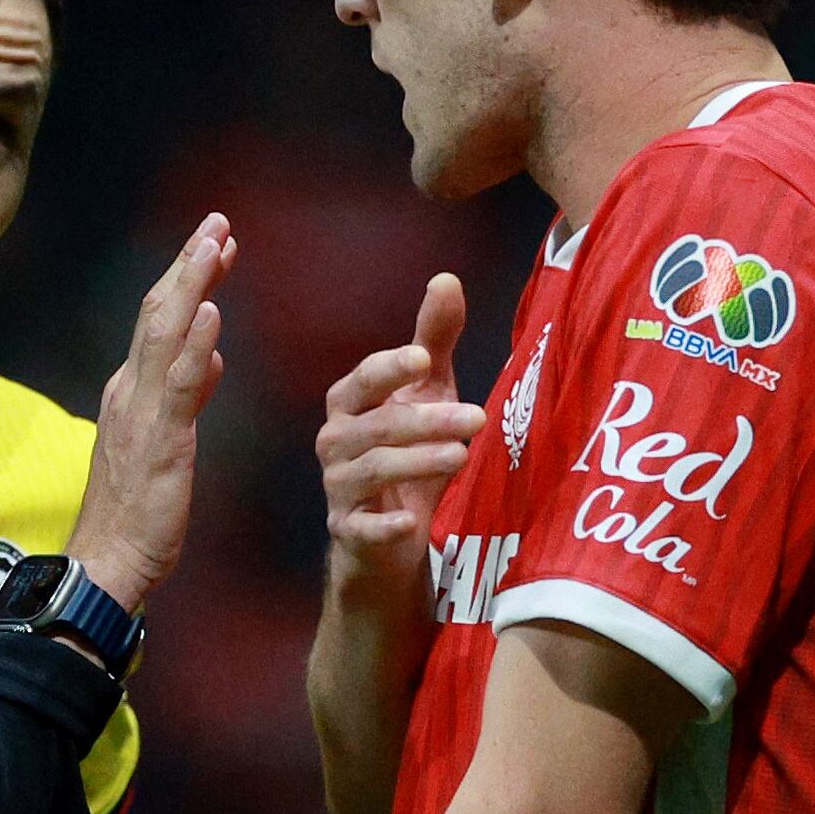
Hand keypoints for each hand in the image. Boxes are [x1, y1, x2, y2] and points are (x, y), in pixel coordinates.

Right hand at [67, 217, 234, 613]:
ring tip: (215, 242)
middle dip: (189, 263)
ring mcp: (140, 411)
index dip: (188, 279)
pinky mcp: (157, 440)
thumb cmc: (138, 513)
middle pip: (160, 311)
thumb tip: (210, 359)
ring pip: (164, 333)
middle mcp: (130, 390)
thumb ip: (186, 397)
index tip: (215, 244)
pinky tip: (210, 312)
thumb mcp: (167, 445)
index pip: (161, 321)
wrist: (107, 562)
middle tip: (217, 220)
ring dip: (191, 284)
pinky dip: (192, 343)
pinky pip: (175, 384)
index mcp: (133, 391)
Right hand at [318, 273, 480, 602]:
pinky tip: (411, 522)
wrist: (386, 535)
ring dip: (417, 462)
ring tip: (460, 456)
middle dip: (427, 420)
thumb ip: (433, 340)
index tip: (424, 357)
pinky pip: (360, 529)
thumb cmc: (408, 448)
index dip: (390, 368)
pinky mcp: (349, 533)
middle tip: (478, 418)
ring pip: (373, 470)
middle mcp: (335, 442)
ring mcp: (339, 488)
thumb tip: (446, 278)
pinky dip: (383, 526)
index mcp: (349, 403)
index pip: (364, 379)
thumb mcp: (425, 392)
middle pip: (379, 426)